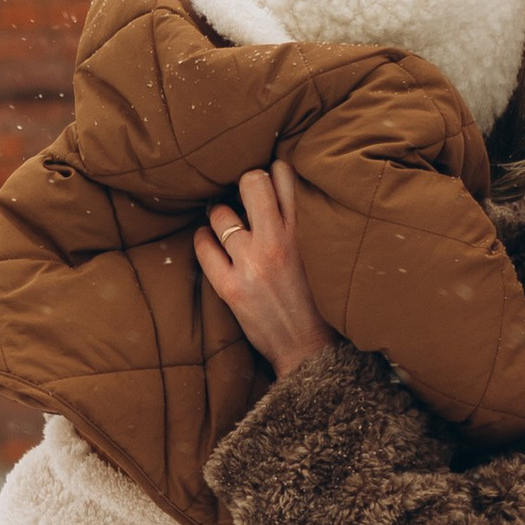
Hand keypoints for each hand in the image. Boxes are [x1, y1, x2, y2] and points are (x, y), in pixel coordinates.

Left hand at [192, 163, 332, 380]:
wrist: (308, 350)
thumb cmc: (319, 301)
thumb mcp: (322, 254)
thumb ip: (304, 223)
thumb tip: (279, 191)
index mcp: (307, 231)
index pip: (284, 175)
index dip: (272, 175)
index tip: (267, 186)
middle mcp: (279, 241)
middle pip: (251, 182)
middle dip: (244, 185)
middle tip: (243, 200)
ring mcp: (252, 263)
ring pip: (221, 213)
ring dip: (220, 216)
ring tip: (226, 225)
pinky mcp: (231, 287)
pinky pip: (203, 246)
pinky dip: (202, 240)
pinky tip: (209, 243)